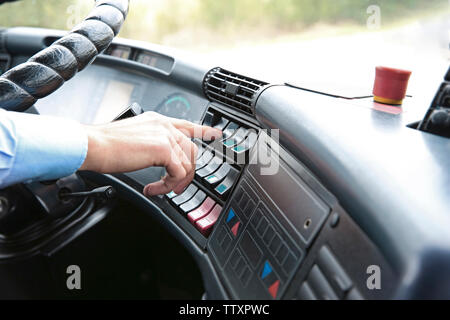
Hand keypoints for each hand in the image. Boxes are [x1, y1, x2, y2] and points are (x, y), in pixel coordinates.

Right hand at [80, 111, 221, 195]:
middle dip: (187, 172)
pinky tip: (154, 189)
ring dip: (175, 182)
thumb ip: (151, 145)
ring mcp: (165, 135)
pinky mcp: (163, 148)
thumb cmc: (105, 145)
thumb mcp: (135, 139)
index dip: (204, 130)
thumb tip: (161, 159)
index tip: (216, 134)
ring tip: (160, 189)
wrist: (92, 145)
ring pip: (186, 164)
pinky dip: (168, 185)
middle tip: (175, 186)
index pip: (187, 125)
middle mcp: (164, 125)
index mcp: (157, 121)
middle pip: (191, 150)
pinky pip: (178, 173)